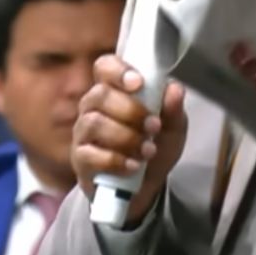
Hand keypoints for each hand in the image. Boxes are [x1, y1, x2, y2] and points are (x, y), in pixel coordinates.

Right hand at [72, 55, 187, 223]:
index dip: (118, 71)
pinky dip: (115, 160)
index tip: (138, 83)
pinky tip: (134, 165)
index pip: (104, 67)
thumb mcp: (173, 128)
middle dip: (130, 110)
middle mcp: (94, 107)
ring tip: (148, 150)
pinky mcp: (80, 160)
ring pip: (94, 123)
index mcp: (115, 90)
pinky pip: (90, 154)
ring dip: (125, 136)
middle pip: (100, 95)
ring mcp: (84, 133)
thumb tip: (174, 89)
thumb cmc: (155, 146)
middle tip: (153, 126)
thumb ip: (173, 109)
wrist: (145, 187)